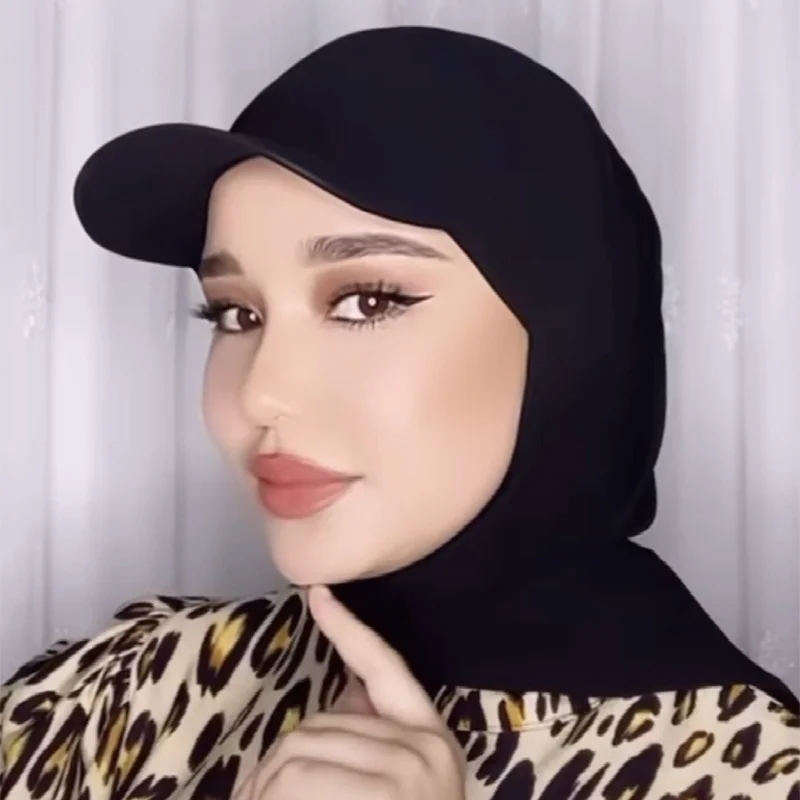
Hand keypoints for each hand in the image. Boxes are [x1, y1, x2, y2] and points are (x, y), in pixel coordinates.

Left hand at [242, 585, 465, 799]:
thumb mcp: (394, 786)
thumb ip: (368, 743)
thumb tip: (345, 693)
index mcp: (429, 739)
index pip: (385, 669)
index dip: (349, 630)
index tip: (316, 592)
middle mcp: (422, 749)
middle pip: (316, 726)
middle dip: (274, 767)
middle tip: (254, 799)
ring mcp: (405, 775)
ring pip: (297, 754)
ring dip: (263, 789)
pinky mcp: (382, 796)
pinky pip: (298, 780)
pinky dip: (267, 795)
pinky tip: (258, 798)